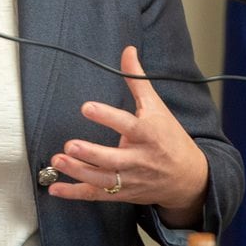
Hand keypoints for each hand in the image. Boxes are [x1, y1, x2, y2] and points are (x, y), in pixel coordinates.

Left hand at [48, 46, 208, 228]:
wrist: (189, 178)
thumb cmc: (170, 138)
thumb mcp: (157, 106)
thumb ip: (137, 79)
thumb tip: (128, 50)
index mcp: (148, 134)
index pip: (128, 125)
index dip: (107, 116)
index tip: (87, 107)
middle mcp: (139, 159)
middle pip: (113, 159)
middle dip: (91, 153)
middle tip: (70, 145)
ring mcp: (130, 179)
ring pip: (103, 179)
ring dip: (78, 172)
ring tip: (58, 160)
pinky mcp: (122, 193)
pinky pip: (97, 195)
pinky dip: (75, 193)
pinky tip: (56, 187)